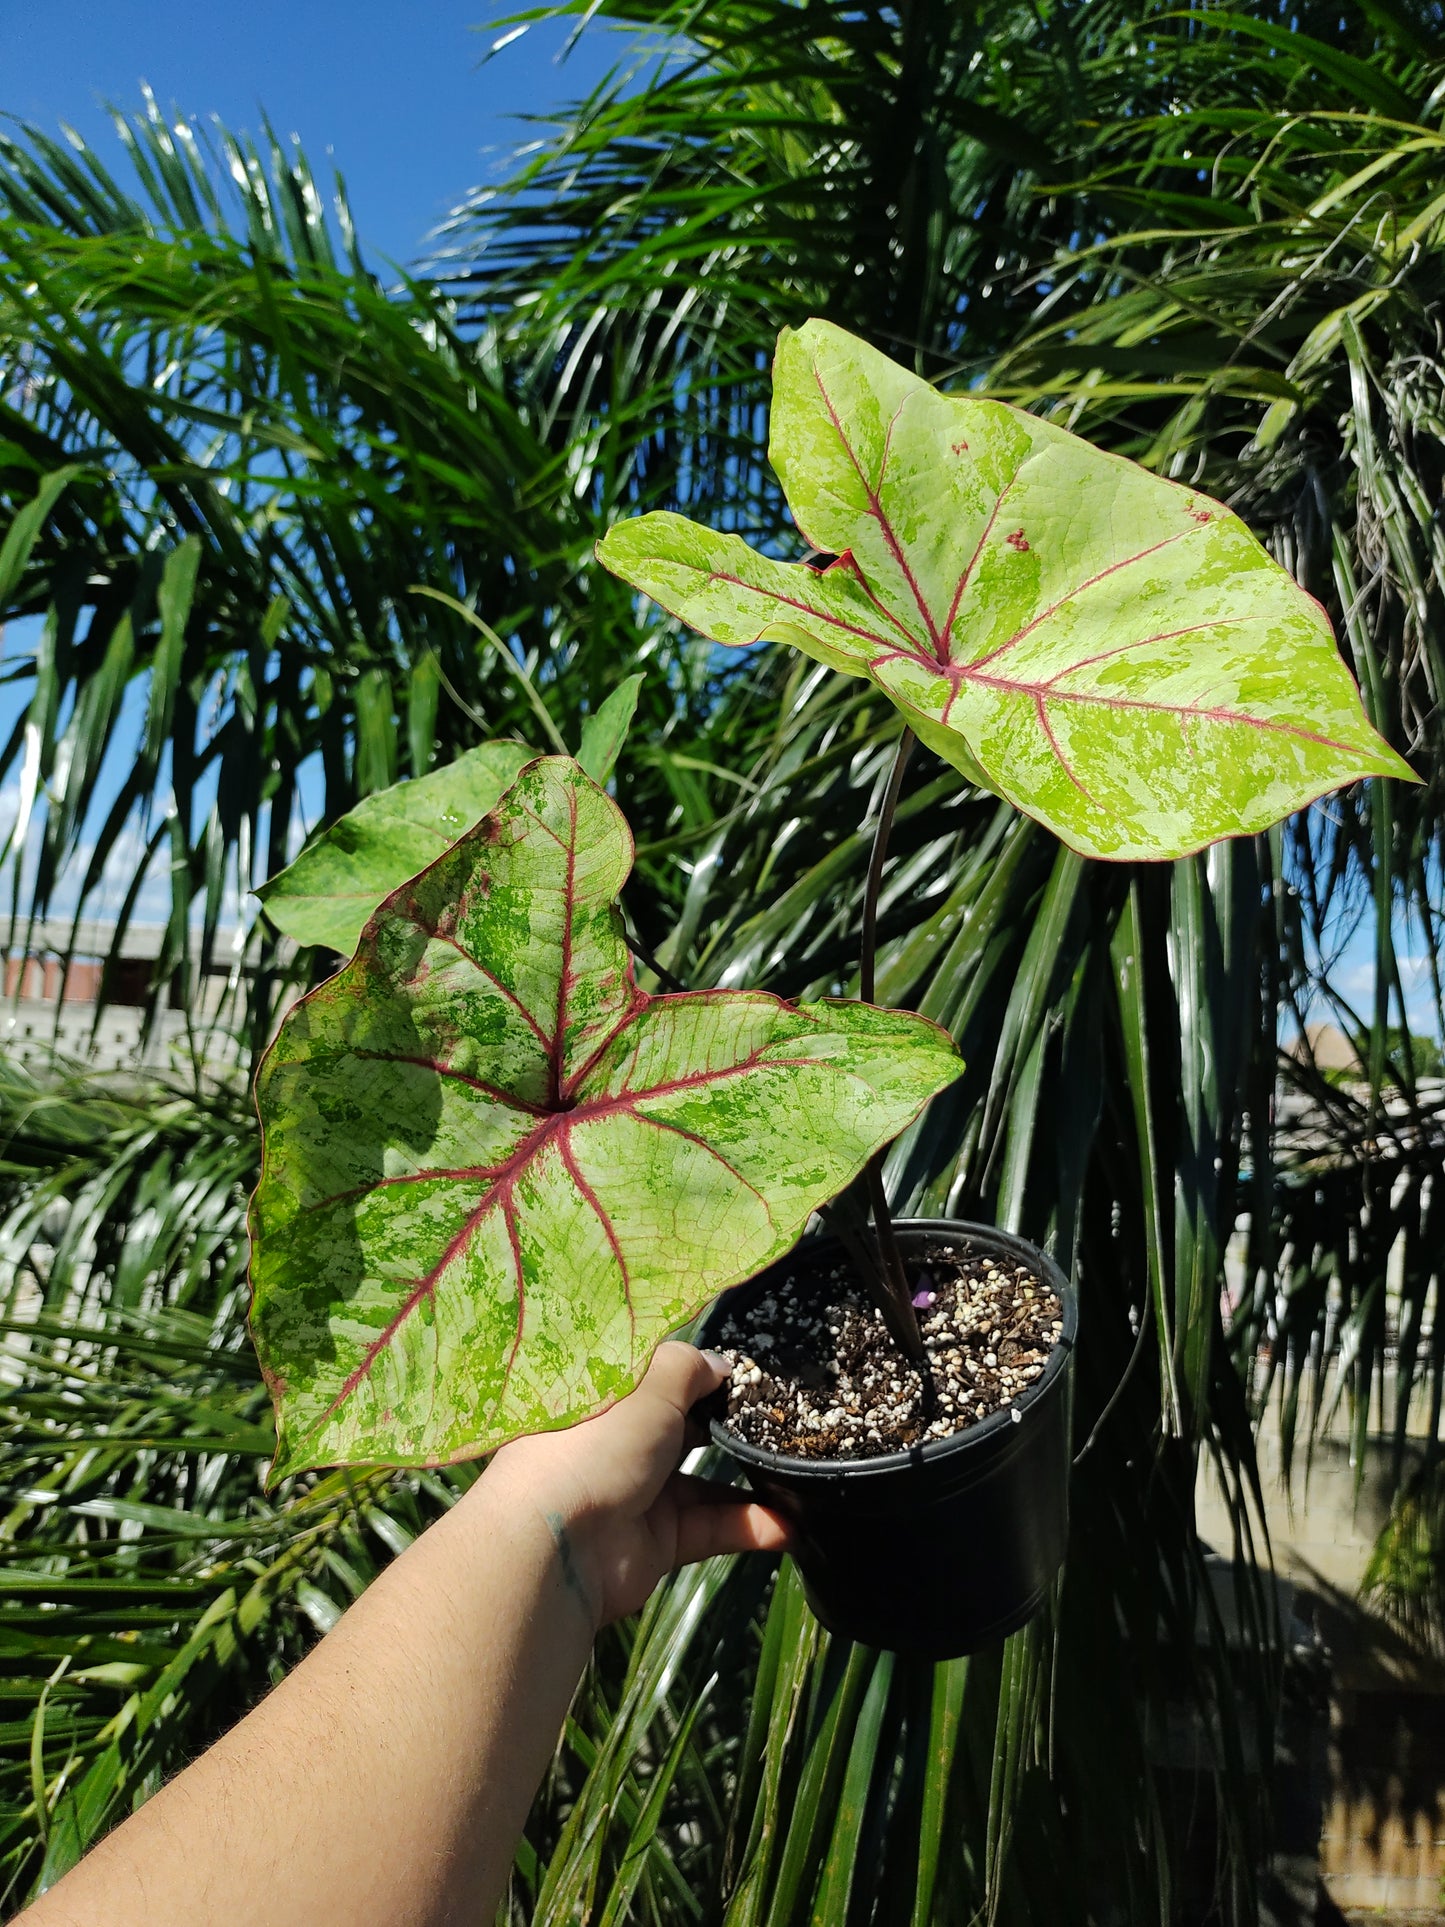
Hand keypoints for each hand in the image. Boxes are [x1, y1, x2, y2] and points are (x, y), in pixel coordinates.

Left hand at [480, 1343, 791, 1629]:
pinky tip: (789, 1524)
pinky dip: (749, 1526)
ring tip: (802, 1474)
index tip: (752, 1372)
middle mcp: (621, 1441)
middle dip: (733, 1424)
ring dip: (753, 1480)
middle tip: (786, 1419)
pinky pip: (712, 1527)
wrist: (559, 1545)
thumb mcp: (648, 1384)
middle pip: (687, 1427)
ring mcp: (640, 1492)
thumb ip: (690, 1367)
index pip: (659, 1376)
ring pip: (707, 1481)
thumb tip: (721, 1366)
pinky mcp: (659, 1540)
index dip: (703, 1372)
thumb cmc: (597, 1444)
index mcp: (608, 1397)